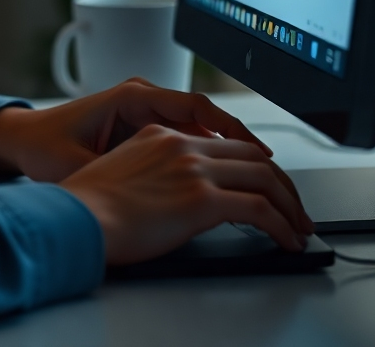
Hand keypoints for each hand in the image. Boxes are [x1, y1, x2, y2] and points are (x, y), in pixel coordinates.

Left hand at [0, 78, 270, 182]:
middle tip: (272, 175)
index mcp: (131, 97)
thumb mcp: (79, 164)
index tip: (259, 152)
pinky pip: (185, 138)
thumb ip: (114, 174)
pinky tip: (224, 182)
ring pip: (199, 129)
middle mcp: (142, 98)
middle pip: (206, 117)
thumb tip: (147, 193)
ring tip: (258, 181)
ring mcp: (143, 111)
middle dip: (240, 144)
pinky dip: (206, 156)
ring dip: (226, 152)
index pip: (195, 106)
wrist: (22, 140)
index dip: (232, 129)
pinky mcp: (142, 127)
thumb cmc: (44, 146)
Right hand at [60, 124, 313, 263]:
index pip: (223, 141)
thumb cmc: (88, 205)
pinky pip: (260, 209)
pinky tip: (286, 240)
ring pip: (264, 178)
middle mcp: (181, 145)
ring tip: (298, 227)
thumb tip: (174, 197)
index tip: (266, 183)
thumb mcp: (123, 171)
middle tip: (293, 208)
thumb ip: (154, 171)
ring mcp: (193, 169)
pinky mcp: (202, 199)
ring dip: (289, 205)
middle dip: (281, 183)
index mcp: (161, 135)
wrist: (77, 216)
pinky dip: (282, 226)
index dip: (253, 163)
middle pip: (252, 155)